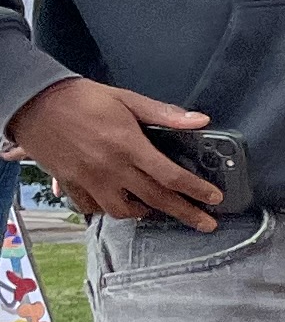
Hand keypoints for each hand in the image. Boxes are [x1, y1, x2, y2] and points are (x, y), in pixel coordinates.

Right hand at [8, 77, 219, 226]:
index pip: (171, 176)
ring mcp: (88, 179)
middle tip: (205, 223)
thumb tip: (199, 120)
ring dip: (142, 213)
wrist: (33, 102)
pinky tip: (117, 202)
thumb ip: (164, 114)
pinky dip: (106, 209)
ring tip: (155, 209)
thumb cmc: (80, 98)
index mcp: (128, 146)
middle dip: (185, 213)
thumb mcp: (127, 99)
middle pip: (155, 200)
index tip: (214, 199)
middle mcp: (110, 168)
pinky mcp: (69, 183)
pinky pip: (91, 207)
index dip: (196, 190)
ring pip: (121, 211)